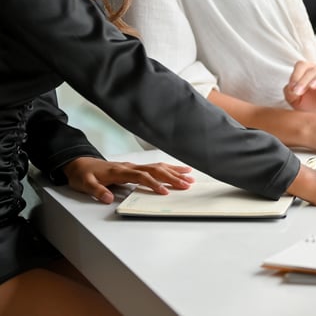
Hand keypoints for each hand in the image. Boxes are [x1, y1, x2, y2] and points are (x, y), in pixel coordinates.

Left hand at [62, 157, 194, 203]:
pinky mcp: (136, 167)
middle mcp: (130, 166)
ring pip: (158, 167)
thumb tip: (108, 198)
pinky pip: (156, 166)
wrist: (80, 163)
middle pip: (155, 170)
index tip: (165, 192)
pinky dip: (169, 167)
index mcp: (120, 171)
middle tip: (186, 185)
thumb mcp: (85, 184)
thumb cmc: (84, 174)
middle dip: (172, 177)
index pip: (141, 176)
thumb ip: (97, 191)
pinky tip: (180, 170)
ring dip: (174, 172)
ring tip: (190, 177)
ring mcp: (134, 166)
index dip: (154, 183)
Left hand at [283, 61, 315, 113]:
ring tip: (312, 86)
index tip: (292, 89)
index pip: (302, 66)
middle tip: (298, 91)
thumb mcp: (297, 104)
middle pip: (313, 69)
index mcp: (309, 75)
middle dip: (303, 79)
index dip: (296, 75)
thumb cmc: (312, 110)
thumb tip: (290, 88)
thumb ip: (290, 94)